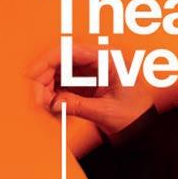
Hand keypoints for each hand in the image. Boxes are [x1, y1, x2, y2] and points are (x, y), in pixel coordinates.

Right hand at [27, 43, 154, 136]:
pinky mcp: (84, 83)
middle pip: (60, 61)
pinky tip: (54, 109)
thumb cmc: (135, 116)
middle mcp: (97, 61)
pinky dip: (54, 96)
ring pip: (58, 73)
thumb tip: (53, 103)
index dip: (48, 61)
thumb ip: (80, 106)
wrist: (144, 127)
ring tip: (47, 107)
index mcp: (108, 59)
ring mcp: (90, 71)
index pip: (71, 50)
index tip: (33, 74)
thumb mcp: (107, 112)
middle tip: (39, 100)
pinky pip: (62, 84)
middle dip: (45, 79)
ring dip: (48, 89)